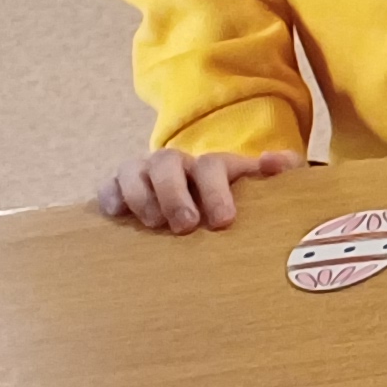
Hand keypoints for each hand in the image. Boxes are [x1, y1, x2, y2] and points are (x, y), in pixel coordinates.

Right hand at [96, 147, 295, 233]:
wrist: (195, 201)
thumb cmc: (228, 200)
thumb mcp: (257, 188)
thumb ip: (278, 173)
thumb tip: (278, 161)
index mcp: (211, 165)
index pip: (212, 166)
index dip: (217, 192)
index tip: (223, 221)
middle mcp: (175, 164)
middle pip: (168, 163)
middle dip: (175, 194)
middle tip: (185, 225)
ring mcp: (144, 173)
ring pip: (133, 170)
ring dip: (142, 195)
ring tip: (154, 224)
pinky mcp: (117, 187)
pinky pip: (107, 185)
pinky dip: (110, 196)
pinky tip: (116, 213)